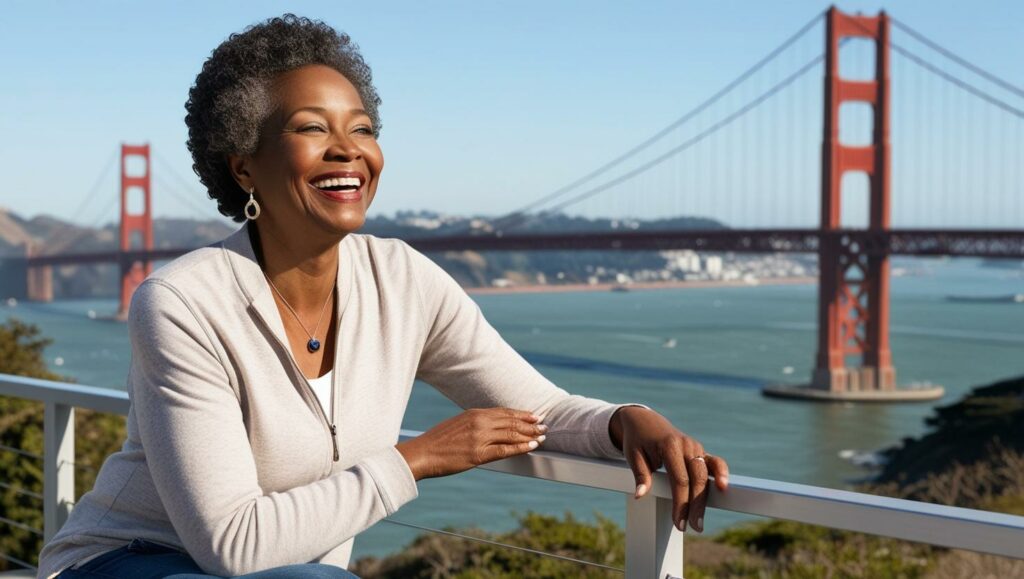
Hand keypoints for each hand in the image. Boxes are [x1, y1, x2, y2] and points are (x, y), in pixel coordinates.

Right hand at [396, 407, 547, 480]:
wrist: (422, 453)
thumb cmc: (437, 442)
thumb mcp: (457, 425)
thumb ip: (474, 424)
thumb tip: (490, 428)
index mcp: (474, 413)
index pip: (504, 411)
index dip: (521, 413)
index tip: (533, 415)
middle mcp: (479, 422)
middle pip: (512, 421)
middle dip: (530, 423)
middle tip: (544, 425)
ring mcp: (480, 437)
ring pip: (512, 434)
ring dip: (530, 434)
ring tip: (543, 435)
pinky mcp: (479, 454)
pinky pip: (506, 449)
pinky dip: (522, 447)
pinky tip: (532, 446)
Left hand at [610, 406, 728, 532]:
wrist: (644, 420)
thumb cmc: (637, 440)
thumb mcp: (633, 455)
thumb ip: (640, 475)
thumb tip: (640, 495)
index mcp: (669, 446)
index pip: (679, 480)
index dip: (681, 503)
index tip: (679, 522)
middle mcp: (686, 445)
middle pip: (697, 479)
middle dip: (696, 505)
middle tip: (693, 527)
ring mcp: (695, 447)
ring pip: (707, 474)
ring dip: (707, 497)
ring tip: (703, 519)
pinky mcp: (700, 451)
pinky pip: (714, 463)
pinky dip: (722, 473)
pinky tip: (724, 487)